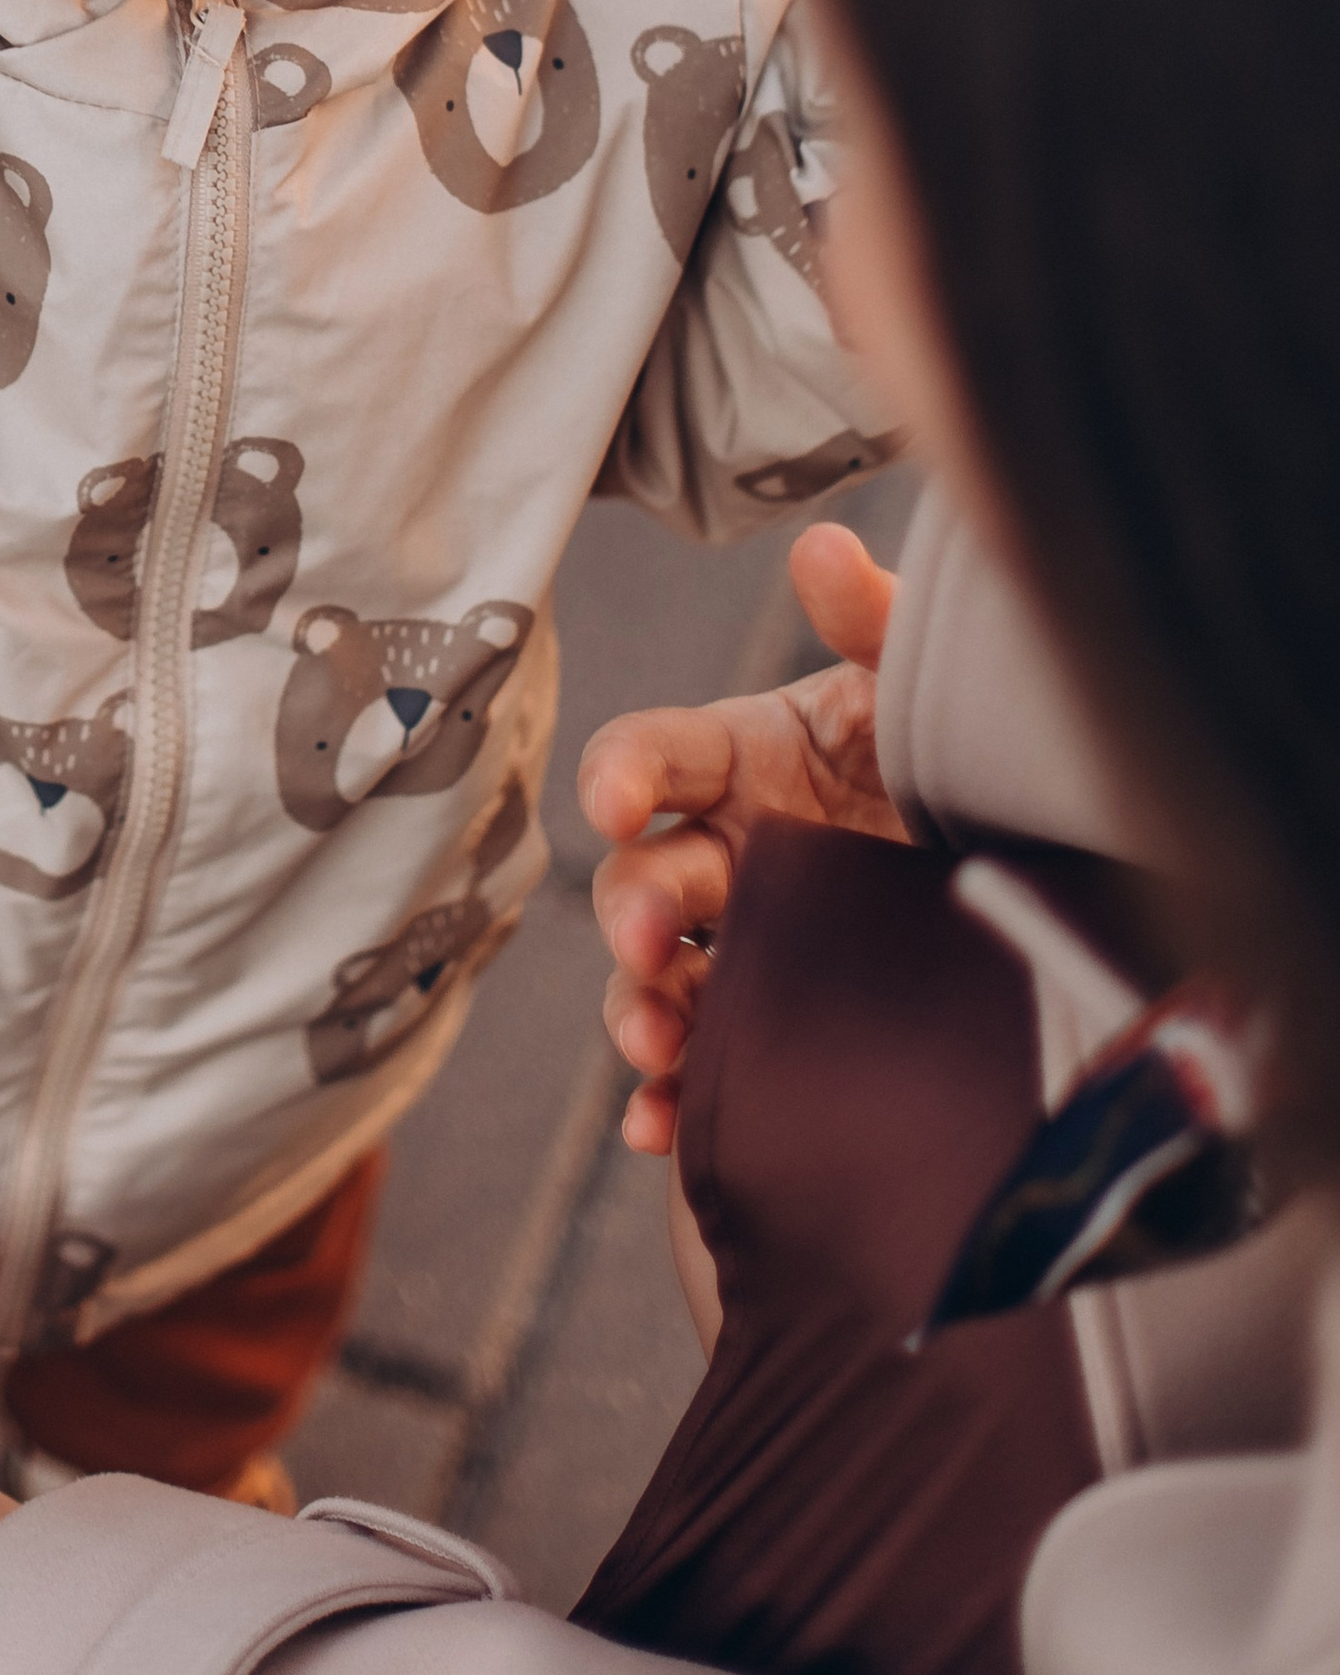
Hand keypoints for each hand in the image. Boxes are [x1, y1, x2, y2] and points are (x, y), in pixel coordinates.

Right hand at [580, 524, 906, 1150]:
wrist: (1056, 884)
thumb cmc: (968, 763)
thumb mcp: (925, 689)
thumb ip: (876, 618)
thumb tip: (821, 545)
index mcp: (746, 759)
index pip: (652, 755)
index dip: (622, 772)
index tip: (618, 800)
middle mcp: (731, 853)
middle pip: (642, 876)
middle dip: (629, 908)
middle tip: (648, 943)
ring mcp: (747, 946)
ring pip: (655, 979)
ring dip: (636, 1010)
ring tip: (656, 1045)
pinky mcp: (771, 1029)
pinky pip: (701, 1070)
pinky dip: (667, 1101)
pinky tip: (659, 1128)